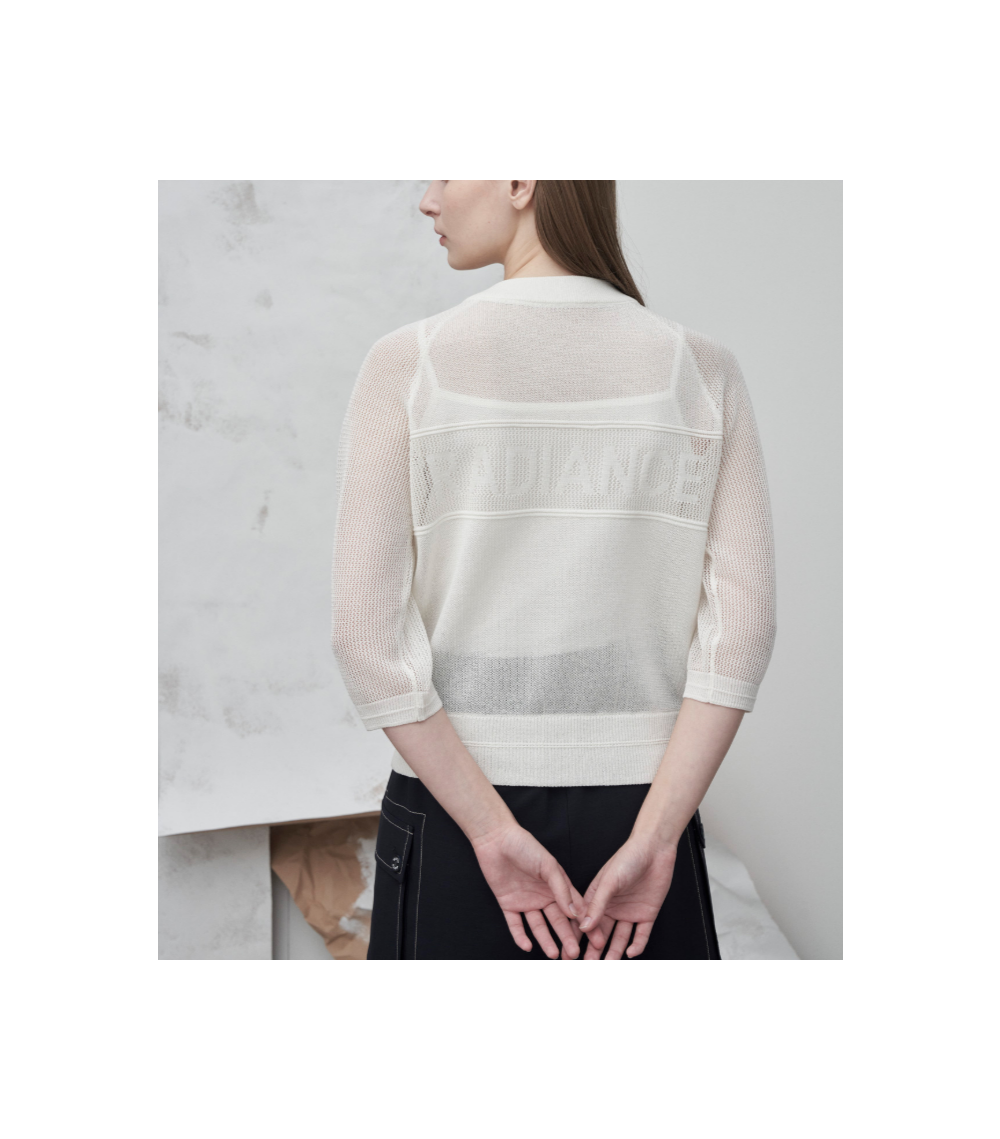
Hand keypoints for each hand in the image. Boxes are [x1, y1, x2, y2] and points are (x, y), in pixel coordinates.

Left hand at [472, 824, 581, 959]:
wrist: (496, 839)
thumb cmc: (526, 847)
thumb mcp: (548, 866)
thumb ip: (561, 889)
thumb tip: (576, 913)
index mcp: (557, 886)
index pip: (575, 909)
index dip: (586, 924)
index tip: (597, 940)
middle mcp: (544, 896)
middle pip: (558, 921)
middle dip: (567, 938)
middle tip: (574, 954)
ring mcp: (526, 901)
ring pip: (539, 926)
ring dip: (546, 940)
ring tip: (554, 955)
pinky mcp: (508, 904)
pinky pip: (515, 924)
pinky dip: (520, 936)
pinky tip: (527, 946)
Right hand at [578, 835, 677, 959]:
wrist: (655, 849)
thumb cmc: (628, 858)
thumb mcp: (609, 882)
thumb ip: (597, 905)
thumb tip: (584, 927)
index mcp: (598, 898)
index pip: (586, 922)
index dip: (578, 938)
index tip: (569, 954)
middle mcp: (612, 907)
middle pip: (601, 934)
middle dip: (594, 951)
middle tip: (588, 964)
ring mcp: (629, 912)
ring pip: (620, 938)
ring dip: (614, 952)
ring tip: (608, 964)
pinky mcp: (646, 914)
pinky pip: (641, 934)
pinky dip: (637, 945)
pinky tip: (631, 953)